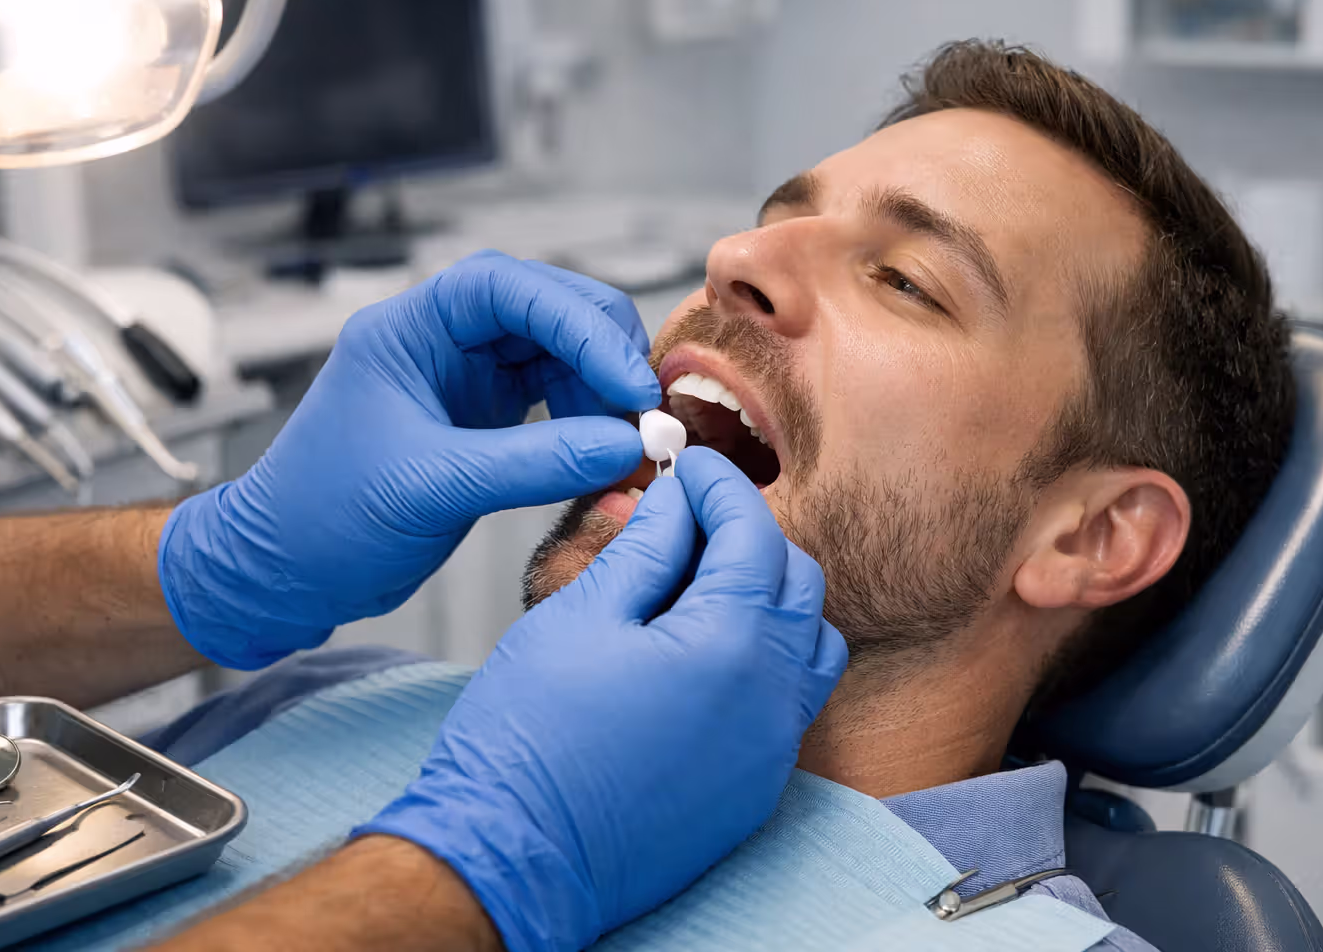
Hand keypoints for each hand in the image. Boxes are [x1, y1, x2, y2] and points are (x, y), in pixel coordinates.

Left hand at [159, 252, 660, 667]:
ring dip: (604, 391)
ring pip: (559, 353)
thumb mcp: (432, 487)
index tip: (628, 380)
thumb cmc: (325, 519)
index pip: (506, 288)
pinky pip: (555, 398)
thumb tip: (630, 445)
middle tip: (647, 410)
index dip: (576, 323)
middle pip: (546, 308)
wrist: (283, 571)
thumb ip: (533, 462)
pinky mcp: (484, 415)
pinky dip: (589, 422)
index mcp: (409, 329)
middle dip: (602, 351)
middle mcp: (442, 339)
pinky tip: (606, 456)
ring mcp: (465, 374)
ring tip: (632, 444)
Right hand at [363, 447, 848, 951]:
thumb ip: (645, 549)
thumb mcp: (580, 616)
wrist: (513, 857)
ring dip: (769, 599)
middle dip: (747, 535)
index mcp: (730, 643)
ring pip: (809, 642)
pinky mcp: (755, 788)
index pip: (753, 533)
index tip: (688, 465)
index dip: (718, 485)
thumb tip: (675, 503)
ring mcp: (770, 750)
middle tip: (685, 519)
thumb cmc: (528, 741)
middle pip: (796, 581)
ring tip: (699, 586)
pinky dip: (765, 659)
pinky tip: (702, 652)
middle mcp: (772, 698)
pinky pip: (790, 702)